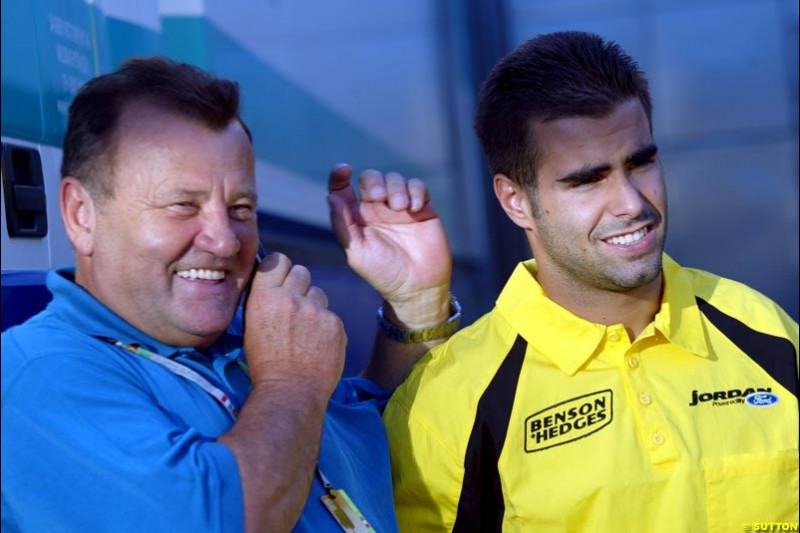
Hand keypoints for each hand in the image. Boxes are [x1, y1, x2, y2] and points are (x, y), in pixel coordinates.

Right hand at [243, 252, 345, 396]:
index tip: (282, 279)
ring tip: (306, 332)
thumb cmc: (266, 365)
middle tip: (296, 307)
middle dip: (299, 285)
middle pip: (301, 271)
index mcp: (264, 297)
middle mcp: (290, 298)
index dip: (280, 268)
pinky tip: (318, 345)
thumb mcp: (252, 327)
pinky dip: (327, 327)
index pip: (277, 260)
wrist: (290, 392)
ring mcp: (315, 310)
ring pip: (319, 293)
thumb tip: (276, 286)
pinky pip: (332, 315)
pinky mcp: (335, 323)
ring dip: (314, 306)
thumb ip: (266, 301)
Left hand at [327, 164, 451, 326]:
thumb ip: (343, 224)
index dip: (340, 175)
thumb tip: (331, 196)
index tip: (344, 170)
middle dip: (374, 182)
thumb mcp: (356, 252)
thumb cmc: (382, 273)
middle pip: (370, 178)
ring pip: (394, 179)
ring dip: (396, 188)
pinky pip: (418, 186)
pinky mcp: (422, 207)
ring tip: (401, 208)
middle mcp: (376, 208)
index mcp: (355, 217)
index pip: (343, 188)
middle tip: (379, 198)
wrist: (417, 286)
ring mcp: (399, 206)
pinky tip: (415, 208)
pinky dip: (415, 191)